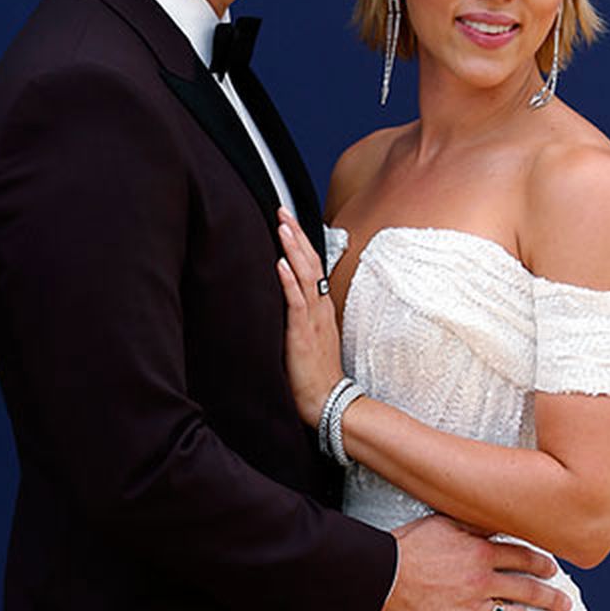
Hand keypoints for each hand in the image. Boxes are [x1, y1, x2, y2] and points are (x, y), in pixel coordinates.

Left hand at [276, 210, 344, 426]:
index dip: (301, 242)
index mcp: (320, 309)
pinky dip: (288, 281)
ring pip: (304, 275)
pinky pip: (296, 302)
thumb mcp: (310, 339)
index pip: (311, 267)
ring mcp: (312, 320)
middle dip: (295, 234)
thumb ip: (301, 318)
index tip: (288, 220)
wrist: (329, 401)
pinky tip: (280, 263)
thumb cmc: (317, 375)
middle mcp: (319, 308)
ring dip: (292, 248)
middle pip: (309, 262)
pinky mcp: (302, 334)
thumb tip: (287, 302)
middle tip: (281, 209)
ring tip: (281, 225)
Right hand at [383, 515, 571, 610]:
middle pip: (527, 590)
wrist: (382, 574)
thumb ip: (474, 525)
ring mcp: (472, 609)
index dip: (541, 564)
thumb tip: (496, 522)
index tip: (552, 570)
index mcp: (481, 553)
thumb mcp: (444, 523)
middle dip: (551, 598)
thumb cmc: (409, 545)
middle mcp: (483, 581)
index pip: (522, 558)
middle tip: (566, 604)